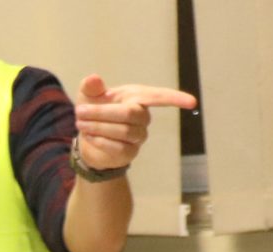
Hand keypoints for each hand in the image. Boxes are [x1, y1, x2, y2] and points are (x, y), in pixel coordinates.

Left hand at [72, 75, 197, 171]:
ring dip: (98, 127)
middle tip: (80, 111)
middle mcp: (143, 116)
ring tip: (81, 123)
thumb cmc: (93, 111)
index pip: (160, 97)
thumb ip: (91, 87)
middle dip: (102, 112)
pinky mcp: (131, 152)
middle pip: (130, 113)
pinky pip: (118, 147)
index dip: (175, 99)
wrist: (87, 139)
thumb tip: (93, 78)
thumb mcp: (88, 96)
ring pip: (123, 131)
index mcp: (137, 97)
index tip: (192, 102)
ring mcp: (139, 135)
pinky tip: (90, 137)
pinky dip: (100, 141)